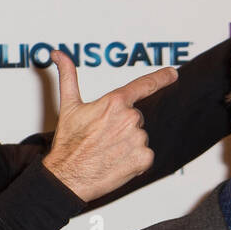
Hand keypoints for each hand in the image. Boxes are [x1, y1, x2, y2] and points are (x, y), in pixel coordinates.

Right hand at [42, 53, 177, 202]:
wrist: (68, 176)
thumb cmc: (68, 144)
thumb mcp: (68, 106)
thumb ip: (68, 76)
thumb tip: (58, 54)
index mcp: (115, 102)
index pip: (143, 85)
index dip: (160, 78)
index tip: (172, 74)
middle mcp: (130, 118)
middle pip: (137, 119)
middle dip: (123, 127)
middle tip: (103, 138)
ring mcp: (138, 139)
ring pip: (140, 138)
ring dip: (128, 144)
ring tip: (108, 152)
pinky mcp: (144, 158)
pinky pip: (145, 156)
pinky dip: (134, 160)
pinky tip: (118, 162)